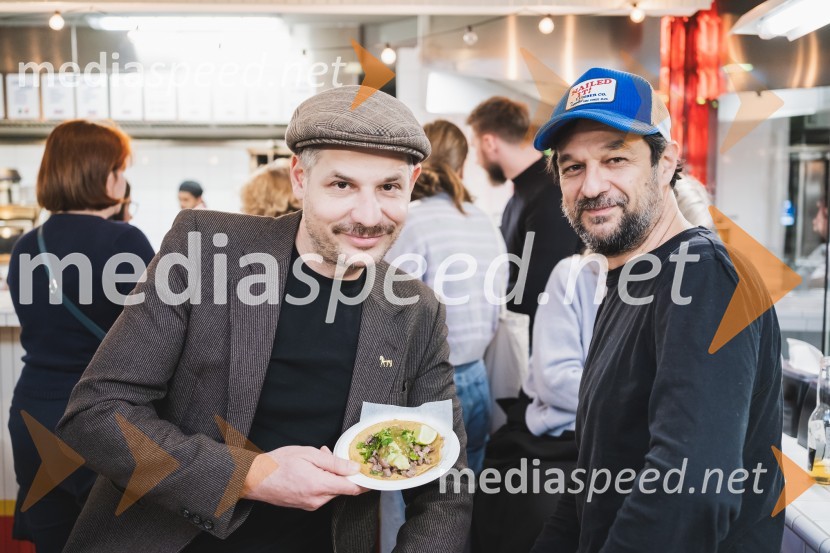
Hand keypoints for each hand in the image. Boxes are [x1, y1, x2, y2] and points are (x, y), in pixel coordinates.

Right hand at [242, 445, 366, 509]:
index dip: (364, 481)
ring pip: (331, 490)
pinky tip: (311, 470)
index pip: (352, 488)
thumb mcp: (309, 454)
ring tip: (316, 460)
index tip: (371, 474)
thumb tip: (354, 468)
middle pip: (342, 488)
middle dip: (341, 472)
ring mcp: (311, 504)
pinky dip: (321, 481)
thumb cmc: (278, 464)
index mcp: (320, 485)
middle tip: (330, 455)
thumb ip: (334, 462)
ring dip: (330, 476)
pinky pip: (321, 494)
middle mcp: (317, 499)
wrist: (255, 478)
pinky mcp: (305, 505)